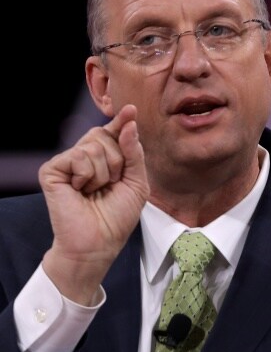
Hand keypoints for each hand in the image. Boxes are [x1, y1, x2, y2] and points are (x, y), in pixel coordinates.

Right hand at [40, 104, 149, 304]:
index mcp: (104, 159)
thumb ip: (134, 153)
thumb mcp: (137, 182)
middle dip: (118, 160)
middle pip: (104, 134)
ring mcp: (67, 162)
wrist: (99, 242)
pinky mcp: (52, 170)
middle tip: (111, 184)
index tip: (131, 109)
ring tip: (96, 191)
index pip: (112, 132)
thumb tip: (129, 124)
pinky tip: (81, 190)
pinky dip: (88, 175)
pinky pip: (79, 156)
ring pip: (94, 146)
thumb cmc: (117, 216)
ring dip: (104, 172)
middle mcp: (84, 157)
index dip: (121, 121)